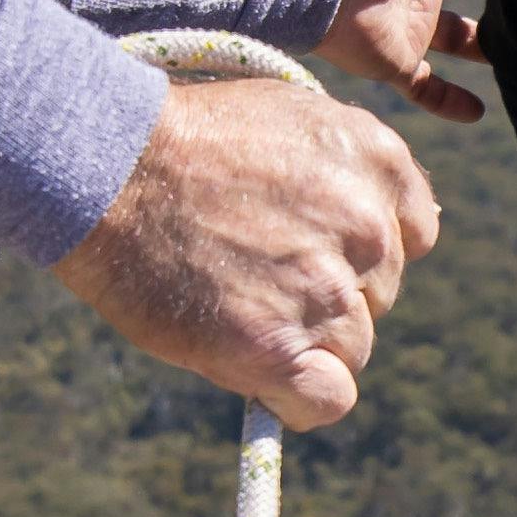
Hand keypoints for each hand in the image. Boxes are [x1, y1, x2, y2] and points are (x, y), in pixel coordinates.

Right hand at [52, 70, 439, 430]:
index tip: (309, 243)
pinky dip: (298, 400)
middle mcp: (366, 227)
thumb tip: (388, 230)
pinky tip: (259, 372)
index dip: (358, 248)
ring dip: (304, 342)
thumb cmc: (182, 139)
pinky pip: (326, 401)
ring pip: (352, 349)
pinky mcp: (277, 349)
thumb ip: (349, 168)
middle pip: (378, 296)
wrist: (106, 165)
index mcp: (376, 160)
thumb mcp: (288, 115)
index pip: (410, 236)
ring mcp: (324, 291)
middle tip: (252, 270)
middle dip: (327, 293)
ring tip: (235, 305)